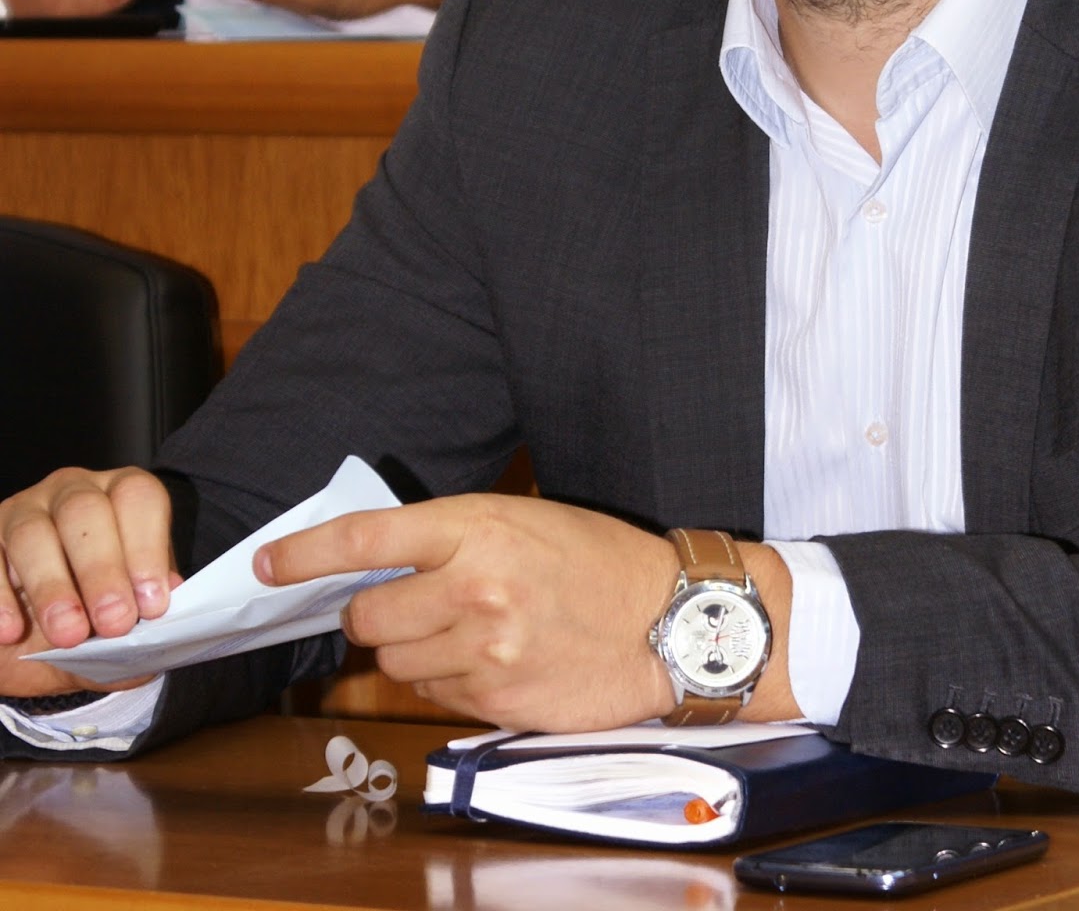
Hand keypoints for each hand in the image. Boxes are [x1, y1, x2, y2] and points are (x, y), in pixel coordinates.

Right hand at [0, 467, 176, 697]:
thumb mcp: (127, 612)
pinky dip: (0, 598)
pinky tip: (11, 632)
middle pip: (85, 512)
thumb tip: (171, 595)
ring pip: (33, 533)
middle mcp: (73, 492)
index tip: (153, 604)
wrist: (34, 645)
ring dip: (52, 587)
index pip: (138, 499)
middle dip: (102, 570)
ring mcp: (23, 511)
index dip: (147, 550)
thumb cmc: (96, 615)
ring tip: (69, 634)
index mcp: (122, 495)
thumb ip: (147, 604)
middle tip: (114, 623)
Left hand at [258, 495, 684, 730]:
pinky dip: (449, 681)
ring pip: (394, 664)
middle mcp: (473, 587)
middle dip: (378, 614)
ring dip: (415, 652)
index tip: (268, 564)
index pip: (367, 539)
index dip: (305, 553)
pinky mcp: (495, 700)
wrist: (670, 621)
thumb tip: (377, 561)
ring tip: (470, 632)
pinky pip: (433, 696)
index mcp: (480, 527)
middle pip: (368, 615)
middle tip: (417, 603)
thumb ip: (455, 537)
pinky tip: (494, 660)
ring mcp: (483, 649)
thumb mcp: (528, 519)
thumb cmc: (600, 560)